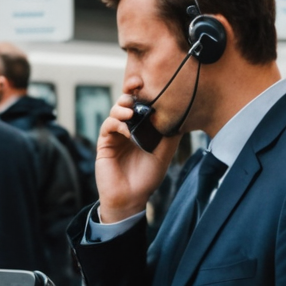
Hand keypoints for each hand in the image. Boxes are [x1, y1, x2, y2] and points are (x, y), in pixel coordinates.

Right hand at [94, 96, 178, 223]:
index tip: (149, 87)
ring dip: (122, 108)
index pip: (140, 107)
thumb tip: (181, 118)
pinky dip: (116, 124)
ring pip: (114, 112)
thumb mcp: (163, 155)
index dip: (142, 95)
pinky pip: (107, 127)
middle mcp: (126, 130)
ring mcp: (114, 136)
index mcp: (140, 130)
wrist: (131, 198)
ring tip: (131, 112)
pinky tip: (127, 131)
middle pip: (125, 104)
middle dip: (130, 95)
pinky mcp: (104, 144)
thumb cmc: (147, 178)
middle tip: (137, 93)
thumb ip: (170, 137)